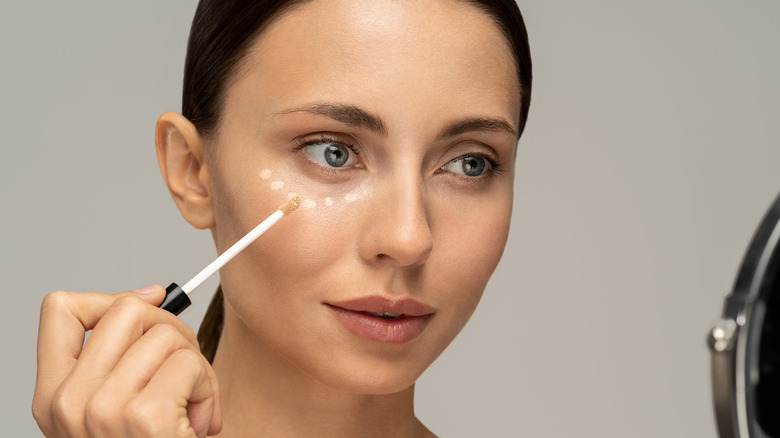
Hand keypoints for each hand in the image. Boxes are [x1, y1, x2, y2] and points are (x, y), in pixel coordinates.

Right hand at [32, 286, 221, 436]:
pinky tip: (198, 423)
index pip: (60, 310)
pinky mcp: (145, 419)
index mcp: (54, 396)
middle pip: (128, 309)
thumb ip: (118, 358)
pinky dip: (208, 389)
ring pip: (167, 334)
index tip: (147, 304)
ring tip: (190, 405)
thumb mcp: (113, 409)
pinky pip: (190, 363)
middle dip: (171, 329)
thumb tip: (150, 295)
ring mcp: (103, 410)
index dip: (110, 297)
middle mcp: (69, 403)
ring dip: (195, 367)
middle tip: (181, 368)